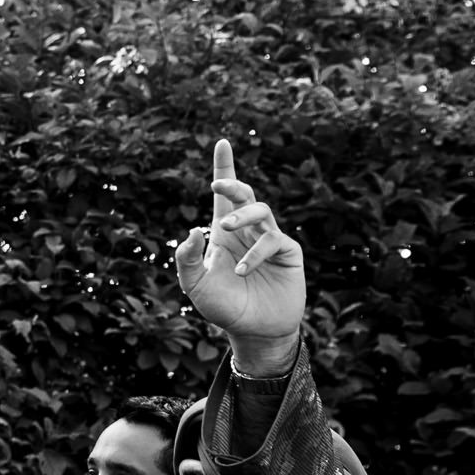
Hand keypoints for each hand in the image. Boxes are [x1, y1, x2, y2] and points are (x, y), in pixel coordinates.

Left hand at [175, 139, 303, 374]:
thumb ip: (187, 259)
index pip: (225, 197)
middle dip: (231, 185)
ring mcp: (269, 239)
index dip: (225, 169)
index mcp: (224, 233)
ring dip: (242, 216)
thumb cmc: (223, 306)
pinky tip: (243, 272)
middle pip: (244, 196)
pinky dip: (255, 254)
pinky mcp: (287, 253)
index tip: (222, 143)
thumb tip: (192, 230)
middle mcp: (247, 231)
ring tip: (225, 230)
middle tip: (215, 187)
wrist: (253, 331)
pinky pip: (273, 242)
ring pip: (261, 211)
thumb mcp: (195, 285)